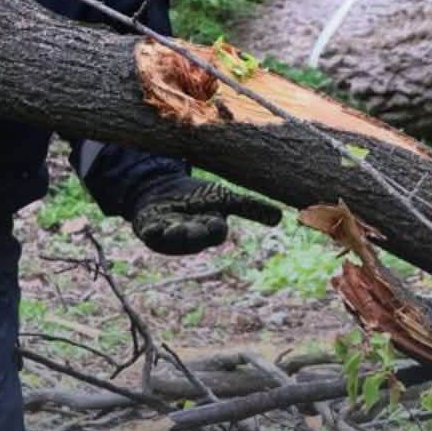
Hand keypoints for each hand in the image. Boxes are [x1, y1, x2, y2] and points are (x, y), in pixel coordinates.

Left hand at [131, 181, 258, 255]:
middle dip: (193, 234)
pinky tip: (151, 229)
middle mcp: (191, 235)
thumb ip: (249, 208)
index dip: (215, 227)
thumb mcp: (224, 199)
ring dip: (173, 235)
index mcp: (211, 228)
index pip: (216, 231)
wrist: (164, 191)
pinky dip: (152, 232)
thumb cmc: (198, 199)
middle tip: (192, 229)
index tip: (215, 221)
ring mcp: (170, 234)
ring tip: (172, 229)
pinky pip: (151, 234)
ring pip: (173, 238)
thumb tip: (281, 217)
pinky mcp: (150, 229)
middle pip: (194, 237)